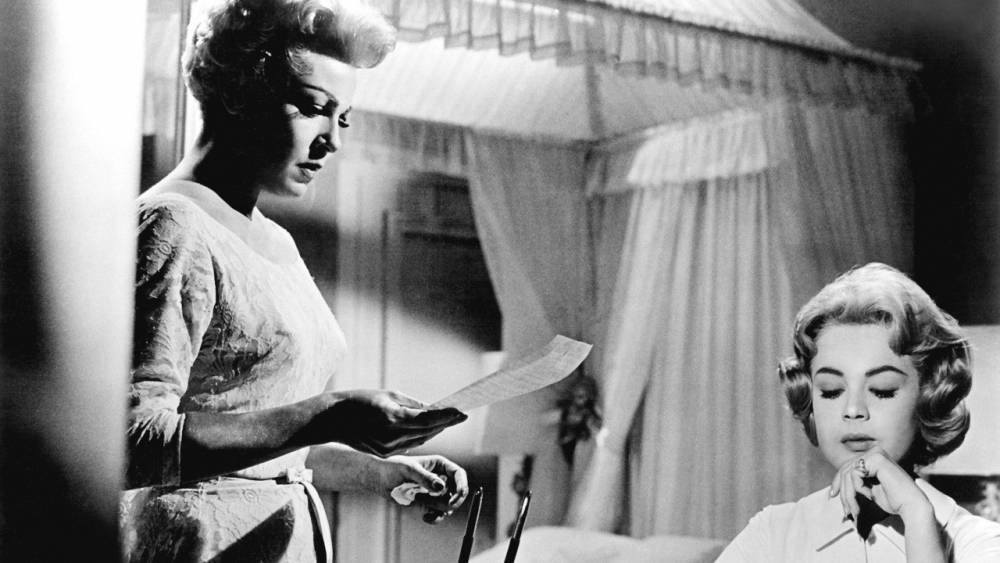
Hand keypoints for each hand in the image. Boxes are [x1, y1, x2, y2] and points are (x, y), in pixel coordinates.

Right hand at [310, 390, 466, 456]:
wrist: (332, 419)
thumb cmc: (360, 400)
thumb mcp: (388, 395)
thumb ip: (413, 405)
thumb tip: (434, 409)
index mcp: (392, 418)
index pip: (428, 419)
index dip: (448, 416)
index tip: (463, 411)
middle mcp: (391, 437)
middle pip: (427, 432)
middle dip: (445, 423)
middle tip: (461, 414)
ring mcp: (387, 449)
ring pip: (420, 440)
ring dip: (435, 430)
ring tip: (449, 419)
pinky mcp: (384, 454)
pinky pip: (409, 445)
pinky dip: (420, 437)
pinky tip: (430, 429)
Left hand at [373, 454, 469, 522]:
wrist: (381, 479)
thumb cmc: (394, 467)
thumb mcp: (409, 470)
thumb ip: (425, 478)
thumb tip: (441, 488)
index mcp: (440, 466)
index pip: (459, 474)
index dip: (462, 485)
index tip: (457, 497)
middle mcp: (441, 479)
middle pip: (457, 493)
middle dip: (447, 500)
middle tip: (433, 502)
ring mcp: (436, 493)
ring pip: (448, 506)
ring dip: (434, 506)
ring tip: (415, 498)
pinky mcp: (429, 505)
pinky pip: (439, 515)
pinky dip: (434, 518)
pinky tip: (424, 517)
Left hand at [830, 446, 931, 523]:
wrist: (910, 506)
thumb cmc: (893, 501)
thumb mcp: (868, 490)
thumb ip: (855, 483)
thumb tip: (834, 488)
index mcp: (873, 459)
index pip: (848, 467)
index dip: (838, 481)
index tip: (832, 495)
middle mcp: (874, 453)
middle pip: (846, 469)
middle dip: (843, 491)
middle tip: (846, 510)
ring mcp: (876, 454)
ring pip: (848, 473)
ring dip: (849, 495)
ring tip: (856, 509)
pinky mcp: (877, 458)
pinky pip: (855, 473)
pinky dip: (858, 488)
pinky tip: (869, 496)